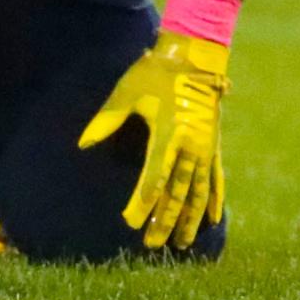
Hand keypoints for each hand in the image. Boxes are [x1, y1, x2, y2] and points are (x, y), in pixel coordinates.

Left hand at [78, 29, 228, 248]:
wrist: (193, 56)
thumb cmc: (155, 72)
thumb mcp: (127, 91)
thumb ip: (107, 119)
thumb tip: (82, 143)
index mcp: (168, 133)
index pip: (154, 178)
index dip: (143, 203)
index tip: (131, 221)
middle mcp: (190, 146)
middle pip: (177, 192)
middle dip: (165, 219)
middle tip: (152, 243)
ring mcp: (205, 147)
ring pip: (198, 192)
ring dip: (190, 218)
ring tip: (182, 243)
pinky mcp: (214, 145)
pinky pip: (217, 178)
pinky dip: (215, 200)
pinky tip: (213, 219)